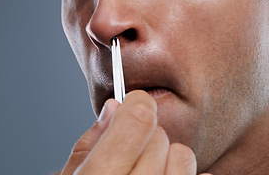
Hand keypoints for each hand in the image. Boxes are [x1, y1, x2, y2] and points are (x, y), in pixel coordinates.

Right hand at [60, 90, 211, 174]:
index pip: (136, 122)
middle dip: (143, 138)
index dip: (135, 104)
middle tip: (128, 153)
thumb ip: (88, 144)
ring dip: (165, 159)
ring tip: (146, 173)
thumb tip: (113, 109)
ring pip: (184, 156)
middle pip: (159, 137)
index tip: (134, 103)